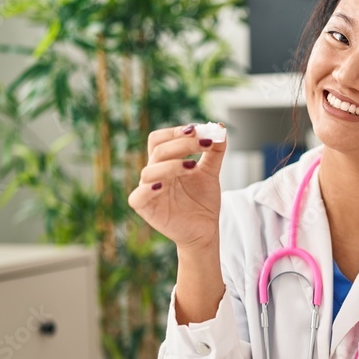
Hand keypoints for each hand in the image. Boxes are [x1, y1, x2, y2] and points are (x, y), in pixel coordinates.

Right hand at [127, 123, 226, 250]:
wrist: (205, 230)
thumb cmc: (203, 201)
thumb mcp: (211, 173)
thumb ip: (215, 152)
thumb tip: (220, 128)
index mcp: (165, 162)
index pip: (160, 139)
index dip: (175, 132)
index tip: (197, 130)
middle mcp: (155, 173)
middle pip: (158, 150)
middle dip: (181, 144)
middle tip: (203, 143)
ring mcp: (148, 190)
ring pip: (149, 171)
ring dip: (170, 165)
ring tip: (192, 166)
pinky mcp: (146, 209)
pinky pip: (138, 197)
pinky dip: (148, 189)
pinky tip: (163, 186)